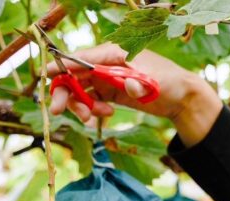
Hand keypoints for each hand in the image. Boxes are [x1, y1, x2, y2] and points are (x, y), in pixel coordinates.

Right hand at [47, 45, 203, 122]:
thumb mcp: (155, 83)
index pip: (82, 57)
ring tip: (92, 119)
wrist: (182, 98)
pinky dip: (93, 110)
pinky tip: (106, 115)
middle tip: (58, 111)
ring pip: (81, 90)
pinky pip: (92, 100)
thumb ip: (139, 85)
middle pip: (75, 75)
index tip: (47, 75)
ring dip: (80, 105)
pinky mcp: (111, 92)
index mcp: (114, 52)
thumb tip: (127, 87)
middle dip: (65, 92)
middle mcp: (106, 63)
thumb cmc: (170, 82)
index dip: (63, 66)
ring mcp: (107, 78)